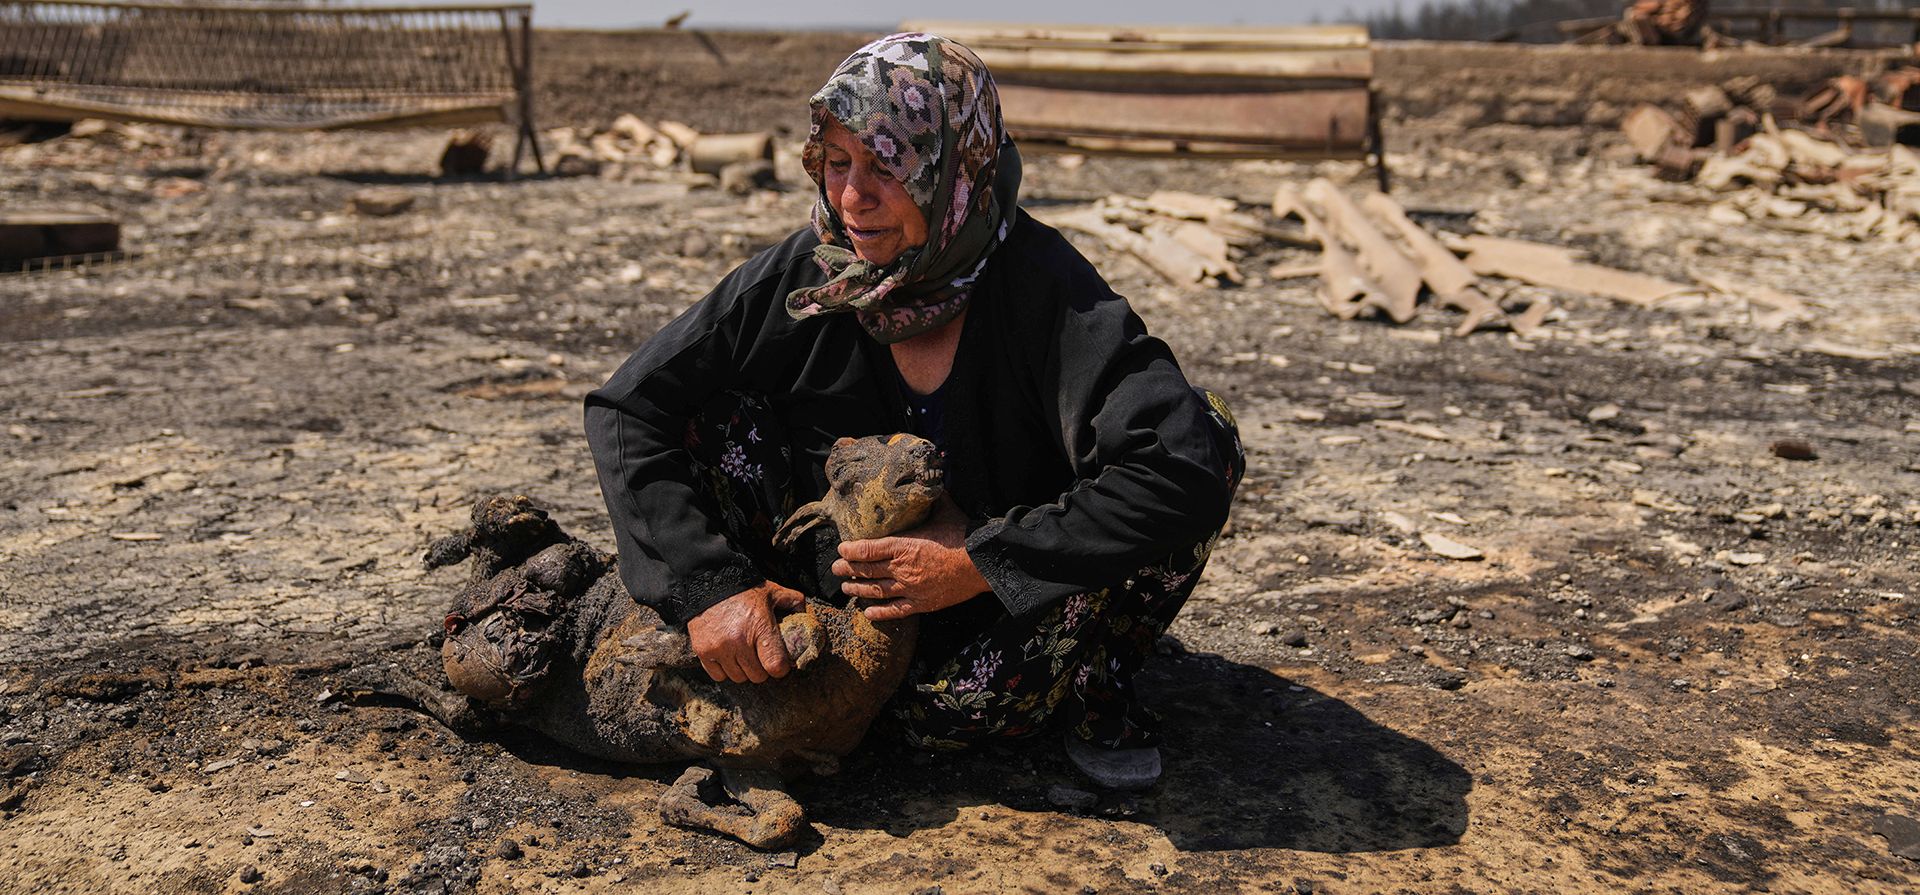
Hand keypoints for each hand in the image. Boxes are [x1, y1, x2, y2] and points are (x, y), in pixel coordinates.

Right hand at [686, 582, 804, 683]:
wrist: (708, 581)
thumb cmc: (743, 589)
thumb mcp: (773, 592)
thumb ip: (793, 602)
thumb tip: (806, 614)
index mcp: (761, 627)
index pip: (776, 666)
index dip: (781, 668)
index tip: (779, 662)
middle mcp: (739, 641)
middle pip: (757, 676)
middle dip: (762, 669)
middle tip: (760, 657)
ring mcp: (720, 648)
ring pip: (738, 678)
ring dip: (743, 670)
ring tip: (743, 655)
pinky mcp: (703, 651)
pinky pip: (718, 676)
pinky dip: (724, 670)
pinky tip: (728, 656)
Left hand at [833, 500, 989, 621]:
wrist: (983, 564)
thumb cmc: (964, 537)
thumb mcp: (946, 511)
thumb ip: (932, 498)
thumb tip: (929, 481)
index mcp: (904, 545)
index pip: (868, 549)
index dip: (851, 551)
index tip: (841, 550)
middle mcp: (902, 568)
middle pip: (867, 571)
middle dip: (848, 570)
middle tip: (836, 569)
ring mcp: (910, 588)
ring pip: (876, 591)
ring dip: (857, 589)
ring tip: (846, 587)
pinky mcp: (922, 604)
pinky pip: (895, 610)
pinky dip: (879, 612)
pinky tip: (867, 611)